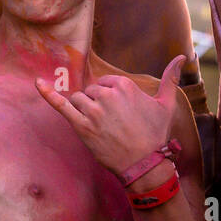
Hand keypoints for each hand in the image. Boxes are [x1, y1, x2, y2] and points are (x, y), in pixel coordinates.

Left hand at [36, 55, 184, 174]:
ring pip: (79, 100)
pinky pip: (61, 105)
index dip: (109, 97)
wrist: (143, 164)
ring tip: (100, 128)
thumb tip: (183, 57)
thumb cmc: (154, 134)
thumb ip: (171, 78)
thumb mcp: (166, 104)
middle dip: (98, 105)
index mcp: (124, 86)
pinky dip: (48, 94)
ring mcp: (93, 111)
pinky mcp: (81, 126)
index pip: (105, 82)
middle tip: (113, 125)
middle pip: (91, 92)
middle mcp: (107, 95)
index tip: (119, 113)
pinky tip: (37, 82)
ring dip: (85, 111)